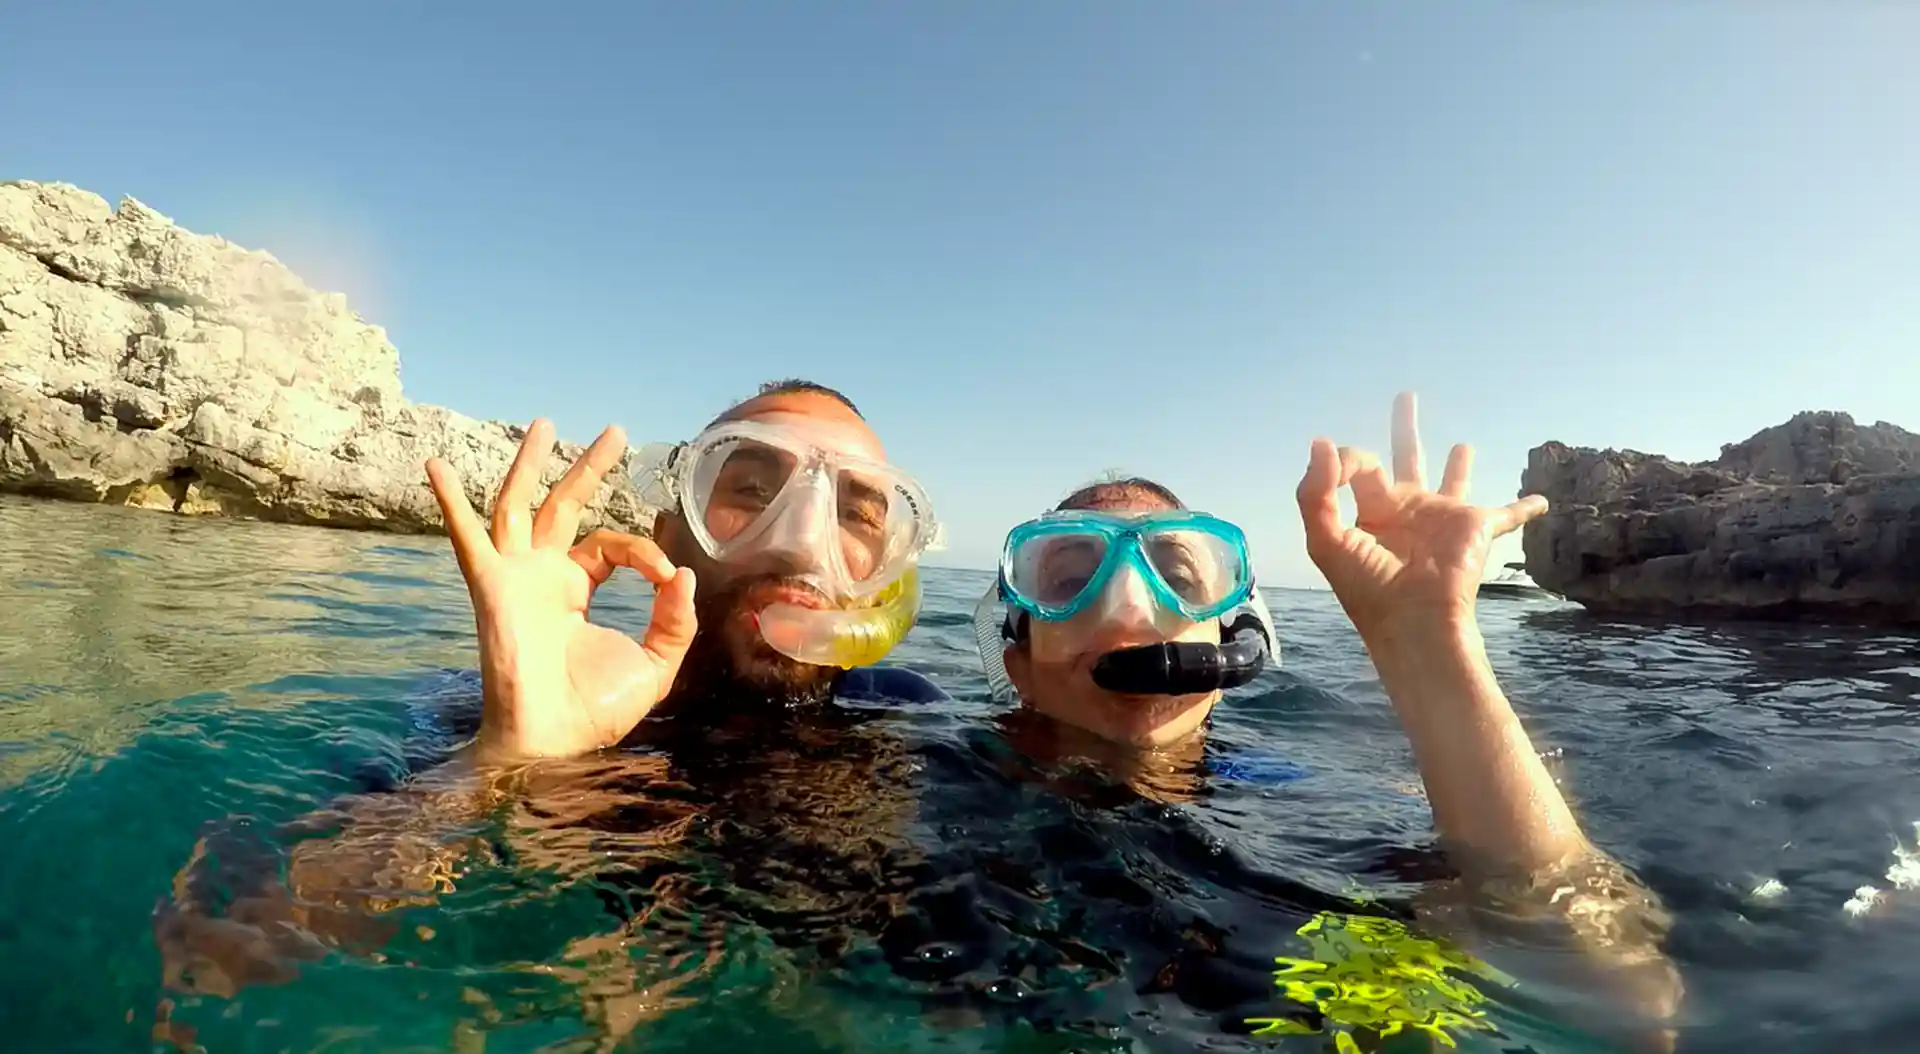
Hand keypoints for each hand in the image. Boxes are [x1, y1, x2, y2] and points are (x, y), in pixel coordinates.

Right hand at [426, 420, 697, 760]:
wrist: (555, 741)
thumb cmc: (594, 709)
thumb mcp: (653, 663)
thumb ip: (674, 621)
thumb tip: (685, 574)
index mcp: (576, 590)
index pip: (612, 545)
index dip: (644, 551)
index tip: (668, 576)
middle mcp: (543, 576)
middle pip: (563, 507)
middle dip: (587, 468)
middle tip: (614, 432)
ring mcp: (515, 578)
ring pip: (519, 506)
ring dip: (529, 465)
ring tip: (544, 423)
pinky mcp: (492, 587)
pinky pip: (467, 538)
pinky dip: (449, 502)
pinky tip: (435, 466)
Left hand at [1295, 392, 1545, 641]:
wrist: (1415, 621)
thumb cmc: (1367, 587)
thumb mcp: (1326, 539)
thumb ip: (1316, 492)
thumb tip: (1322, 441)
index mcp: (1370, 512)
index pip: (1359, 466)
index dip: (1349, 459)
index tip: (1346, 468)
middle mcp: (1407, 510)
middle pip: (1404, 458)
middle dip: (1404, 428)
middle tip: (1406, 398)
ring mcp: (1443, 517)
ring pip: (1454, 478)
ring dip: (1459, 463)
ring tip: (1462, 446)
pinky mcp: (1476, 527)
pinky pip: (1507, 514)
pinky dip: (1525, 507)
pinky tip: (1541, 501)